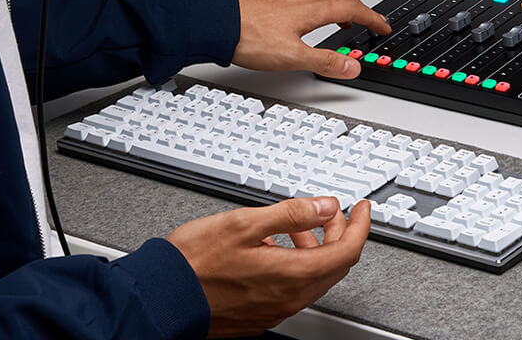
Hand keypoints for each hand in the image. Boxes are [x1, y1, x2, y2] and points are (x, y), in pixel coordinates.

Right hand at [167, 197, 371, 337]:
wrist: (160, 298)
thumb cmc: (193, 263)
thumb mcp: (245, 223)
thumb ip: (291, 214)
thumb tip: (324, 206)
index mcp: (291, 275)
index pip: (346, 251)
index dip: (359, 226)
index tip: (361, 208)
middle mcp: (287, 298)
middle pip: (334, 266)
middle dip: (338, 234)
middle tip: (331, 213)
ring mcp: (274, 310)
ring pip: (312, 278)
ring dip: (315, 249)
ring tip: (296, 227)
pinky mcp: (258, 315)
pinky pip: (291, 289)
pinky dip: (295, 266)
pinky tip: (274, 249)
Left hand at [233, 0, 390, 78]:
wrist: (215, 21)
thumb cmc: (247, 35)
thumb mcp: (292, 57)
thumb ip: (325, 62)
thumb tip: (352, 66)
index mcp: (313, 8)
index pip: (354, 9)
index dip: (372, 18)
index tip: (382, 27)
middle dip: (360, 9)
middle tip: (368, 22)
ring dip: (340, 3)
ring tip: (342, 17)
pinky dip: (319, 1)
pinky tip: (307, 13)